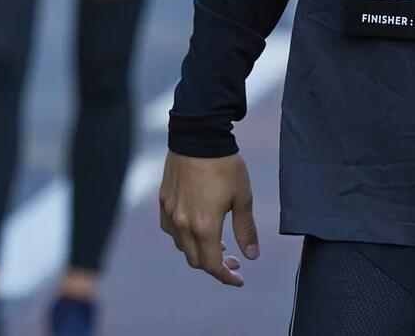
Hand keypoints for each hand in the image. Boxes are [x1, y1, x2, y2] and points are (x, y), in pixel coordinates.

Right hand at [159, 150, 258, 286]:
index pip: (213, 265)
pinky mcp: (163, 199)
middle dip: (215, 265)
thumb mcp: (242, 198)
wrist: (197, 136)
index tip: (239, 278)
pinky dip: (182, 235)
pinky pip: (169, 228)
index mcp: (205, 226)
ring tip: (215, 242)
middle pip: (195, 260)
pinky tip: (194, 226)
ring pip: (181, 245)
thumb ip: (246, 230)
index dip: (227, 277)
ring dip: (198, 250)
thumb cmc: (224, 166)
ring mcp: (170, 211)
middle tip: (233, 259)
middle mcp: (183, 223)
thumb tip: (251, 256)